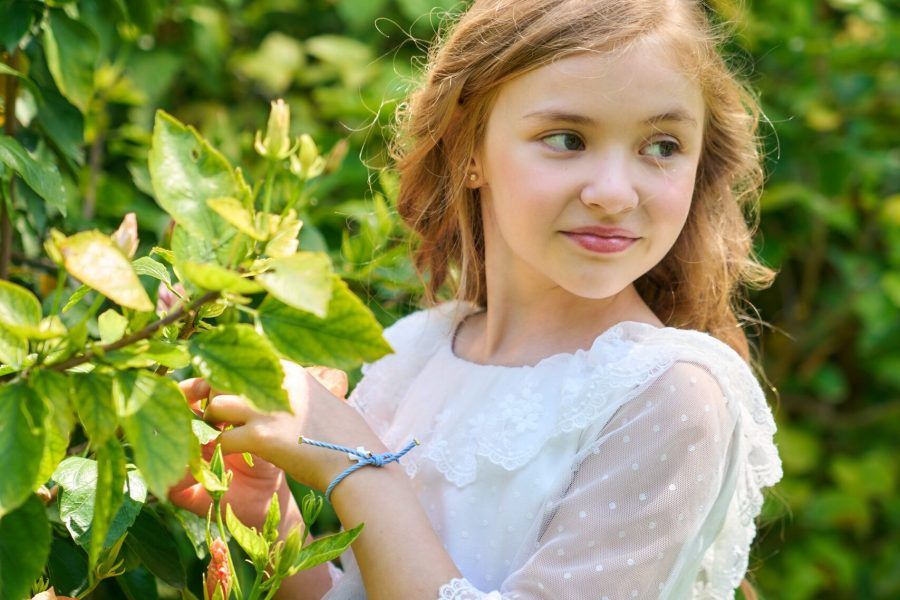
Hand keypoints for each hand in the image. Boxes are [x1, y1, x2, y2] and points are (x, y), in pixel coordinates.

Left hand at [206, 360, 375, 491]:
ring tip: (223, 434)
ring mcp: (266, 409)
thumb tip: (286, 402)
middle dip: (220, 397)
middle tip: (223, 417)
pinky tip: (235, 456)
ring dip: (215, 421)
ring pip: (217, 404)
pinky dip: (224, 449)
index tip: (238, 399)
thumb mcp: (323, 400)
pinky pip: (223, 439)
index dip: (237, 383)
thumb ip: (297, 395)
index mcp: (291, 371)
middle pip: (226, 379)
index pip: (248, 365)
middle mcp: (276, 383)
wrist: (358, 461)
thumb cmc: (349, 437)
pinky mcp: (261, 437)